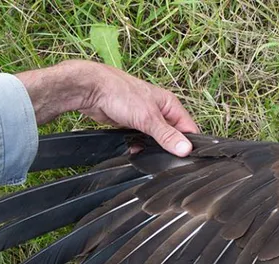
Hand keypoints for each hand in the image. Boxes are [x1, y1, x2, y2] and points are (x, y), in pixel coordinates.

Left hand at [16, 60, 197, 155]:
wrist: (90, 89)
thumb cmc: (119, 93)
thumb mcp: (148, 118)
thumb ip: (167, 135)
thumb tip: (186, 149)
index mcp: (170, 104)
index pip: (188, 128)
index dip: (188, 143)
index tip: (186, 157)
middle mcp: (159, 110)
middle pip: (173, 135)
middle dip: (169, 147)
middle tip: (166, 159)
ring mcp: (145, 117)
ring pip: (156, 139)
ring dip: (152, 148)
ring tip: (148, 154)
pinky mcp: (131, 124)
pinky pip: (141, 139)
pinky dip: (139, 146)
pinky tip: (134, 150)